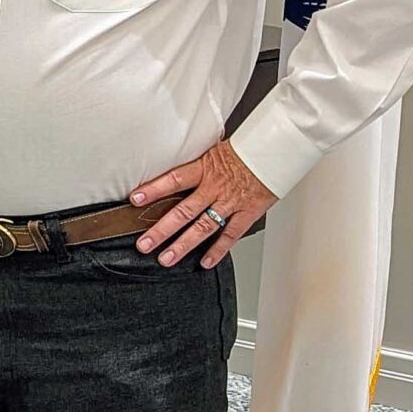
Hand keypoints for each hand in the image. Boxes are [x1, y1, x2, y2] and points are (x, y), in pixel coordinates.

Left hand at [132, 139, 277, 268]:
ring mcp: (231, 202)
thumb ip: (197, 165)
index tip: (135, 199)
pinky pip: (230, 235)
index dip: (154, 189)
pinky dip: (217, 250)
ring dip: (183, 245)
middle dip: (161, 230)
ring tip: (166, 259)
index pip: (174, 179)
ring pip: (203, 227)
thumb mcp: (216, 150)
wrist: (277, 150)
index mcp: (206, 168)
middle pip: (183, 211)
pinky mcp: (247, 213)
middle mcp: (215, 187)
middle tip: (144, 244)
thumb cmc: (246, 150)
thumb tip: (174, 174)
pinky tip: (204, 262)